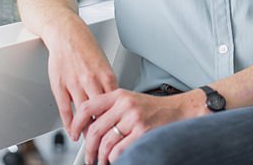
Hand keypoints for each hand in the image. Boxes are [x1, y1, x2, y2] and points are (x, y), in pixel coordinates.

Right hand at [43, 17, 117, 138]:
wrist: (65, 32)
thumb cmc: (85, 45)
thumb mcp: (103, 62)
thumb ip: (107, 81)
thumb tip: (113, 99)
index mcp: (105, 74)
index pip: (114, 104)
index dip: (116, 118)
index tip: (118, 128)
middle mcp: (91, 80)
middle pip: (100, 111)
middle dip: (103, 128)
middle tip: (105, 140)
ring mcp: (74, 83)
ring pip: (83, 113)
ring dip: (87, 130)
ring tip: (90, 141)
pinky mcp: (60, 85)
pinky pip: (65, 109)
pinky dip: (69, 123)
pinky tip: (72, 131)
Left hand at [73, 89, 203, 163]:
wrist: (178, 110)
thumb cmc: (154, 108)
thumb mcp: (129, 100)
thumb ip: (111, 108)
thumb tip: (90, 126)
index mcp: (118, 95)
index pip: (88, 107)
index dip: (77, 123)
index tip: (74, 134)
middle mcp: (124, 105)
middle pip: (95, 129)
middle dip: (88, 148)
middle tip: (88, 156)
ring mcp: (134, 118)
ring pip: (106, 142)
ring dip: (100, 157)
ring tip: (100, 161)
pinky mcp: (142, 132)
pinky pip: (119, 150)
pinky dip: (114, 158)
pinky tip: (113, 159)